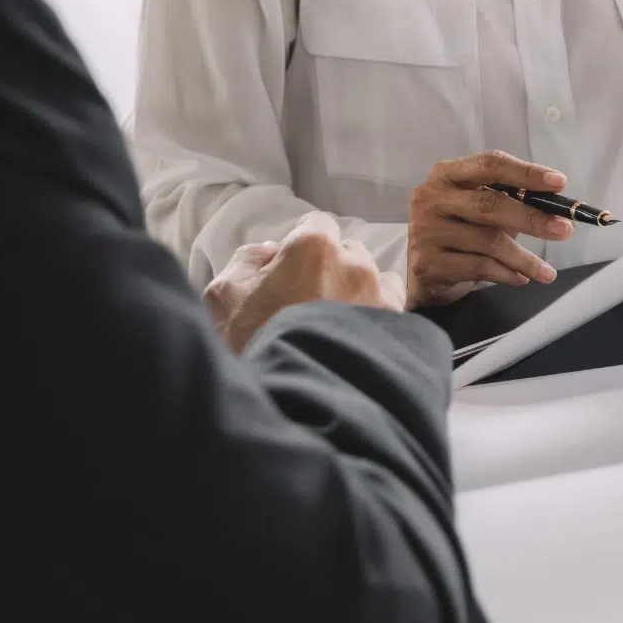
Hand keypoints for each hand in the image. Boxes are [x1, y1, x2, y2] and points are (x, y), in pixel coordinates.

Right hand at [204, 212, 404, 352]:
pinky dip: (378, 315)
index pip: (317, 224)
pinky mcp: (398, 326)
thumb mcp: (224, 296)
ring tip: (337, 323)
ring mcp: (381, 294)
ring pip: (374, 278)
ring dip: (359, 290)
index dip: (302, 243)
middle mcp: (356, 263)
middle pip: (347, 251)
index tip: (293, 266)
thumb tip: (273, 251)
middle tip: (309, 301)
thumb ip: (247, 260)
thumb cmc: (254, 344)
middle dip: (331, 268)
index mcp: (313, 247)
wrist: (297, 398)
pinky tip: (360, 336)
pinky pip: (392, 307)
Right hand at [407, 150, 574, 307]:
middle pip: (489, 204)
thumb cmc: (462, 230)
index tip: (559, 183)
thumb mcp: (483, 208)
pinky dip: (505, 274)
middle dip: (532, 218)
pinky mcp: (428, 263)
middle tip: (564, 230)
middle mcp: (431, 198)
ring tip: (548, 272)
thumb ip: (513, 202)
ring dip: (524, 259)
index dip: (527, 173)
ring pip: (487, 242)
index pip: (490, 165)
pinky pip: (478, 267)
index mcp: (447, 174)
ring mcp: (426, 231)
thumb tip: (558, 211)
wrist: (426, 269)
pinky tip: (521, 278)